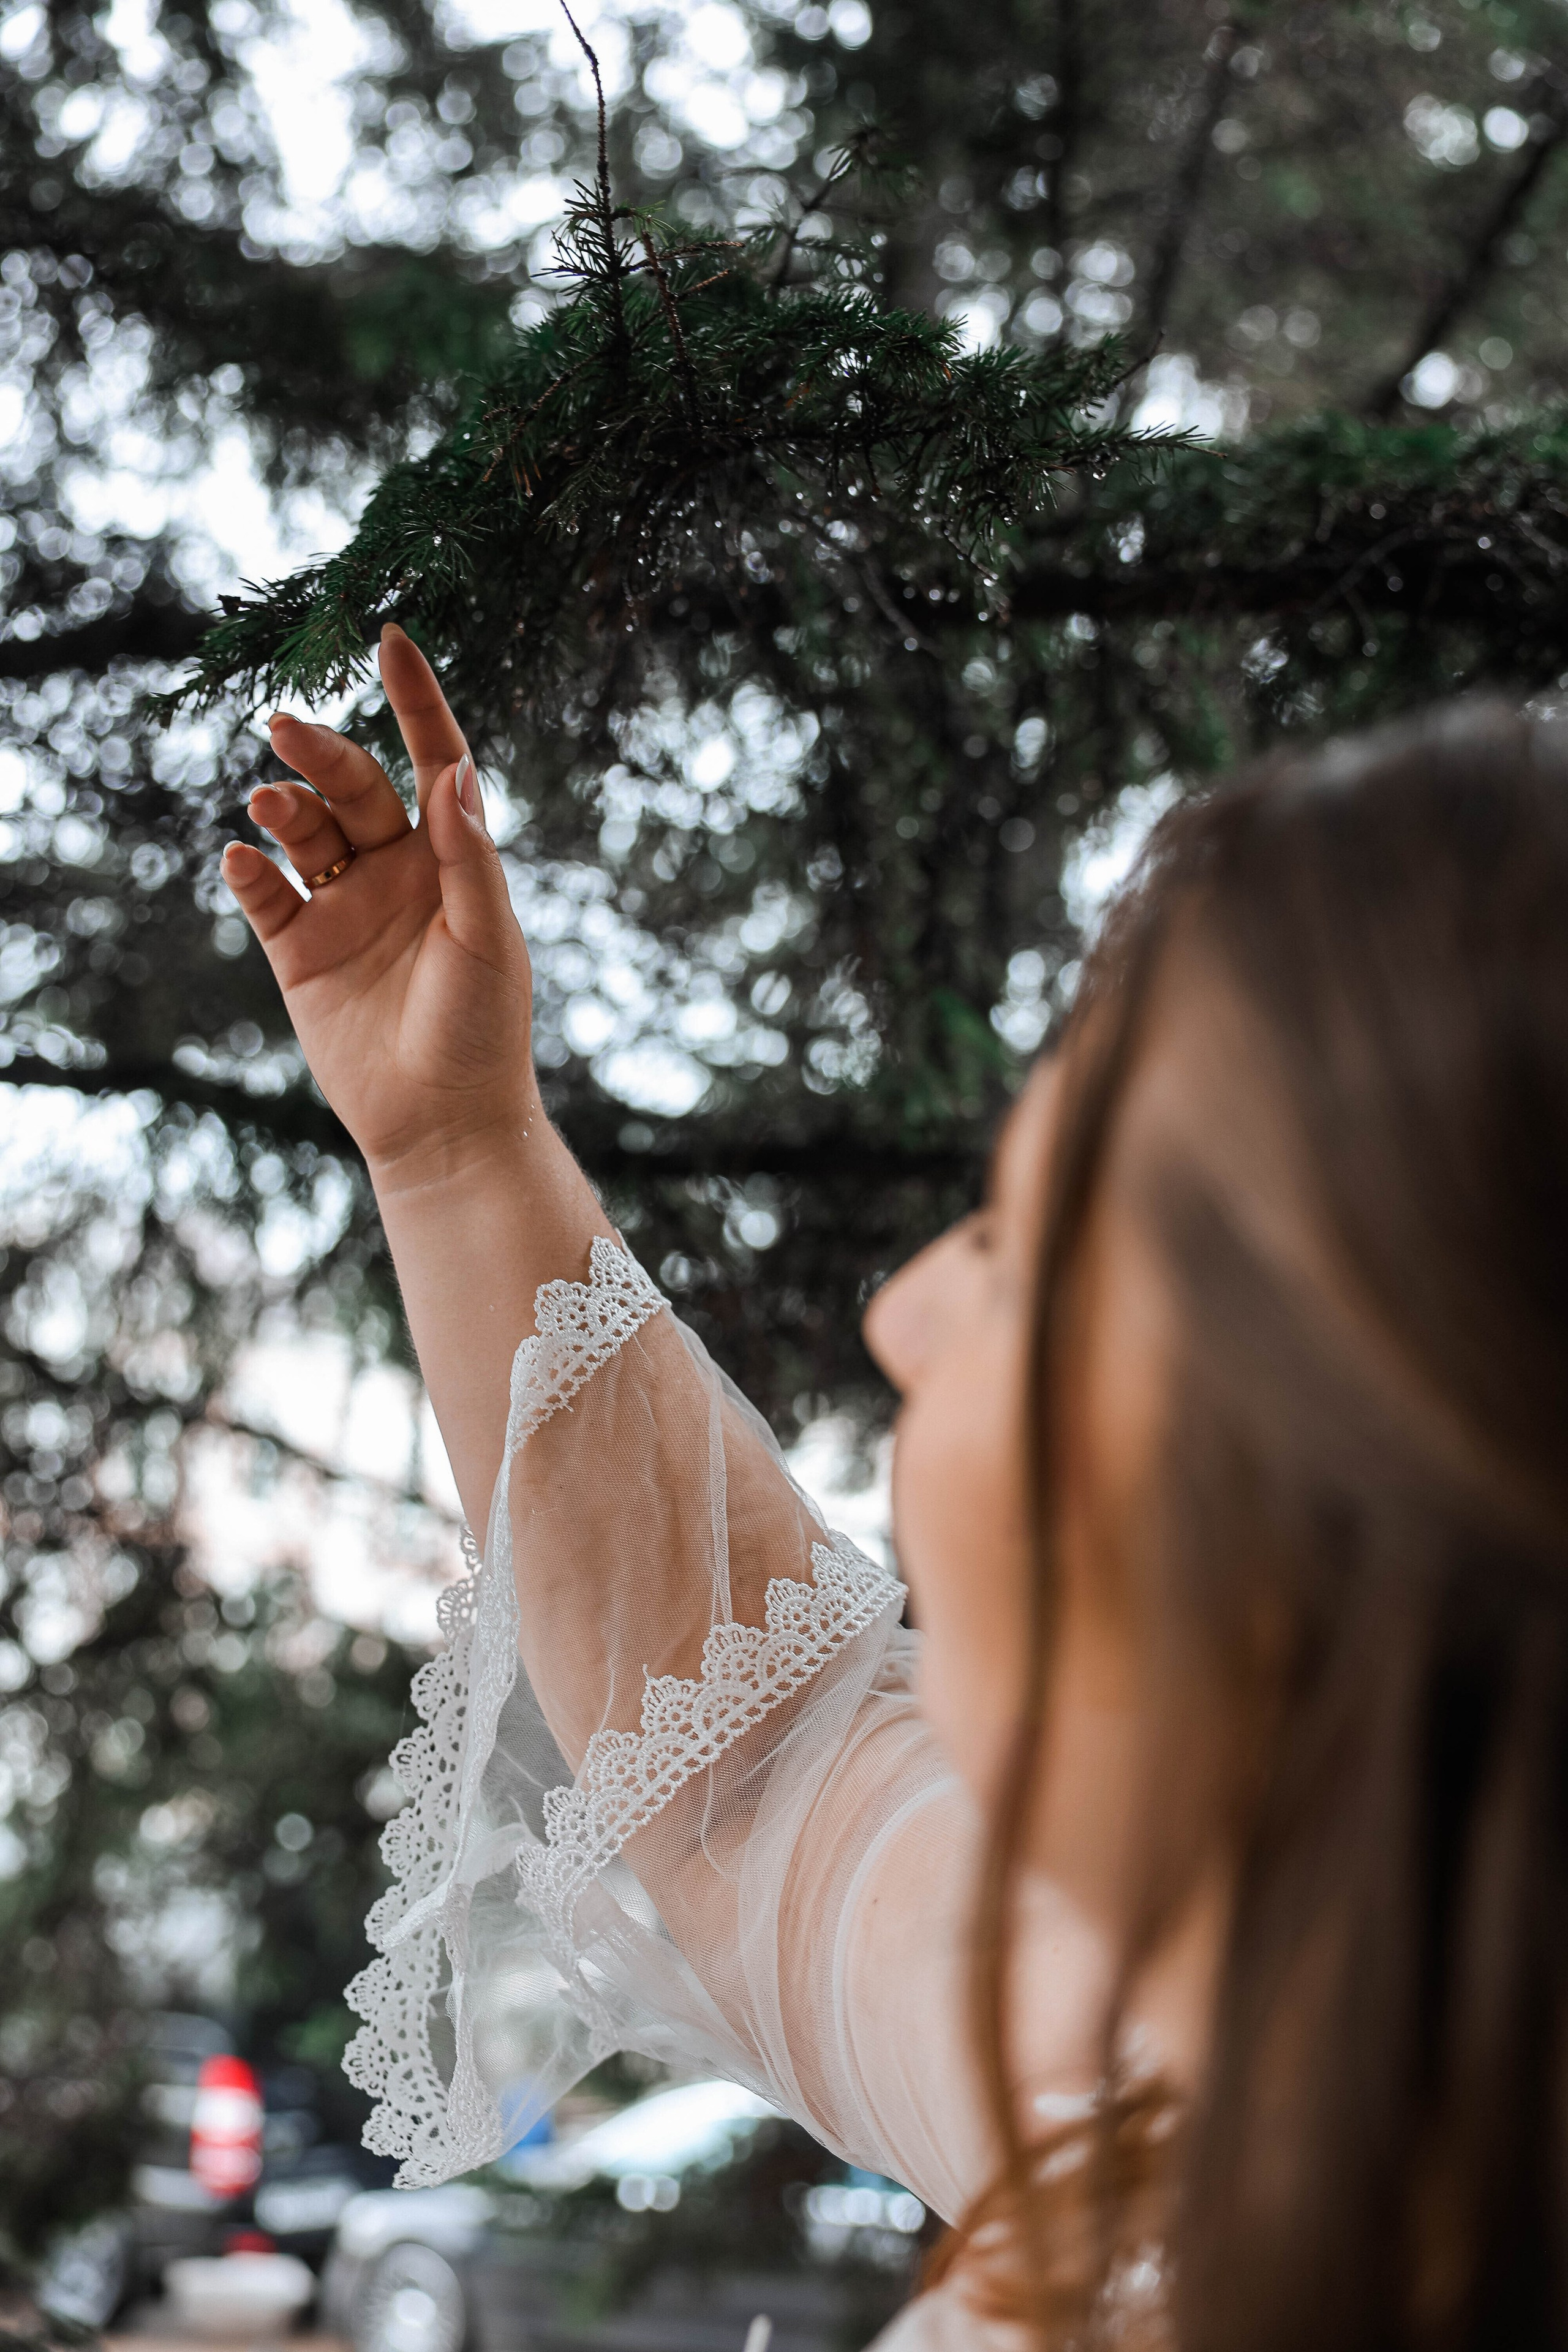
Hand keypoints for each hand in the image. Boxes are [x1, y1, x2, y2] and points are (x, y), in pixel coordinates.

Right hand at [220, 626, 534, 1185]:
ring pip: (304, 833)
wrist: (444, 1120)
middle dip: (321, 753)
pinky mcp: (300, 954)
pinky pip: (266, 897)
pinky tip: (241, 858)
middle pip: (354, 788)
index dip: (416, 701)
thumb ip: (469, 855)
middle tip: (286, 727)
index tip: (390, 639)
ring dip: (283, 808)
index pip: (434, 760)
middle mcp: (397, 873)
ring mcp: (345, 910)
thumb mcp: (487, 936)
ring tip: (267, 805)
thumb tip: (455, 772)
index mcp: (452, 860)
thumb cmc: (484, 1030)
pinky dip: (249, 874)